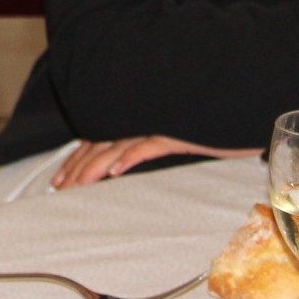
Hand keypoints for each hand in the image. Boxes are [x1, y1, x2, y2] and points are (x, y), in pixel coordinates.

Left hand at [50, 135, 258, 187]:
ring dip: (95, 166)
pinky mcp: (175, 132)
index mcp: (134, 118)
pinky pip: (148, 144)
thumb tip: (116, 165)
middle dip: (77, 167)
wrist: (236, 109)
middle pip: (100, 143)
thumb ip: (141, 142)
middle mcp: (139, 119)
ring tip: (79, 185)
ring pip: (117, 146)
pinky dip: (129, 157)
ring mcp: (155, 124)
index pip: (97, 139)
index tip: (61, 180)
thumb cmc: (202, 123)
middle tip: (62, 189)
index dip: (76, 159)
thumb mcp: (167, 135)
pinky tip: (115, 171)